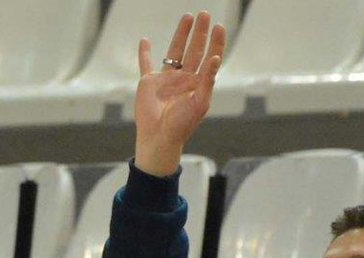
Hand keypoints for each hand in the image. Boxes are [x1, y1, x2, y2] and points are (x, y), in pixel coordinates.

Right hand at [134, 11, 226, 176]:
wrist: (160, 137)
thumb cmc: (182, 124)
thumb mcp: (200, 102)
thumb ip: (208, 80)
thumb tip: (215, 58)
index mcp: (198, 83)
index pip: (209, 57)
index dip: (215, 43)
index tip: (219, 27)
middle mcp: (184, 78)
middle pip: (194, 49)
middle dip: (200, 32)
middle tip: (205, 14)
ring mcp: (166, 79)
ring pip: (174, 51)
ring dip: (181, 34)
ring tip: (187, 17)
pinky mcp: (149, 83)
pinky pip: (146, 64)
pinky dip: (145, 53)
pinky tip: (146, 41)